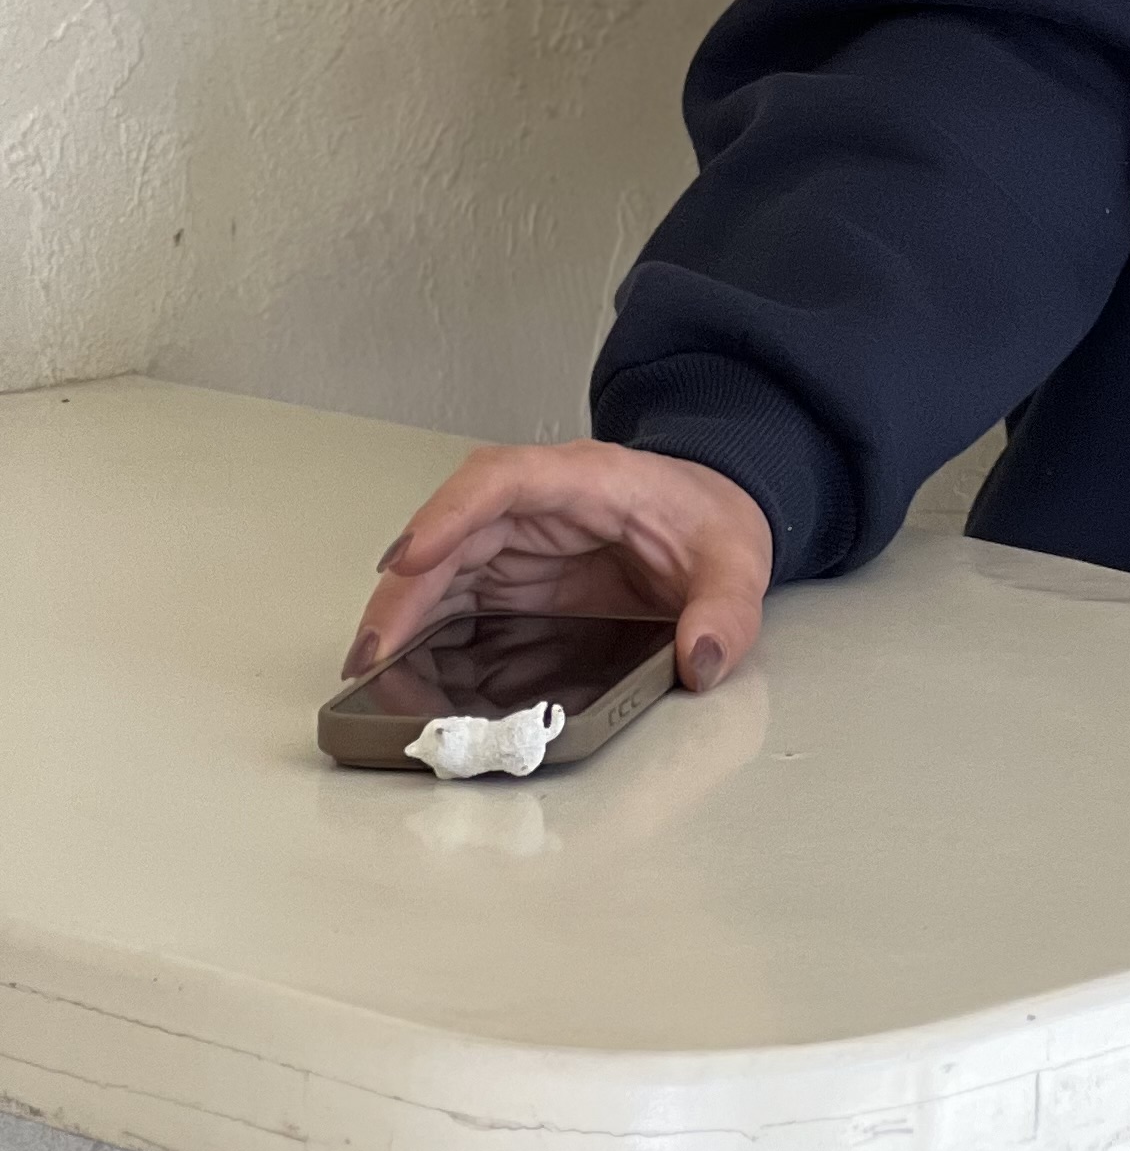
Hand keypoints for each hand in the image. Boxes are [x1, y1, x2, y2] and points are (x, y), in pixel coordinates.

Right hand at [346, 440, 772, 697]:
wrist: (719, 514)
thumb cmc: (714, 522)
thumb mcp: (737, 563)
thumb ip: (726, 610)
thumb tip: (702, 659)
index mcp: (589, 482)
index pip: (502, 480)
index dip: (449, 516)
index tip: (409, 558)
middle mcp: (542, 505)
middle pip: (454, 532)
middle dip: (407, 587)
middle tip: (372, 650)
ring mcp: (524, 540)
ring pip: (445, 567)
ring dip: (405, 613)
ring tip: (371, 669)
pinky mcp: (518, 575)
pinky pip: (459, 598)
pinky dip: (429, 631)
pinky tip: (406, 668)